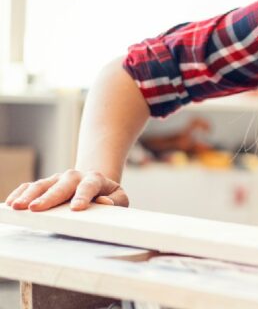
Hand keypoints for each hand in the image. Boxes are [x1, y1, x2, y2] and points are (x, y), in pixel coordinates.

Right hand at [5, 169, 128, 211]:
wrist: (94, 183)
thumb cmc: (107, 195)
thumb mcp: (119, 198)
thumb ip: (116, 201)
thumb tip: (104, 202)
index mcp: (94, 179)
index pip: (88, 186)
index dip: (82, 196)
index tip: (76, 208)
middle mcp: (74, 176)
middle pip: (61, 185)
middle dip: (48, 197)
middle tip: (36, 208)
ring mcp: (57, 179)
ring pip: (42, 184)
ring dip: (28, 196)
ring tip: (17, 207)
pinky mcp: (45, 184)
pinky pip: (30, 186)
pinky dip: (20, 193)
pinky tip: (11, 202)